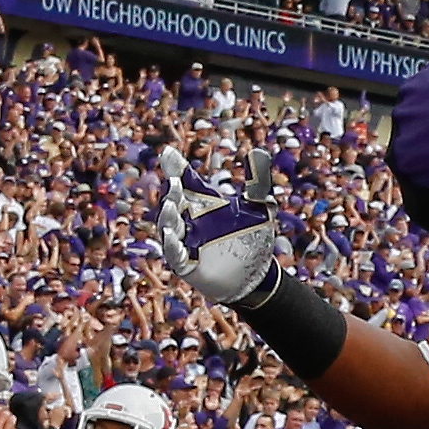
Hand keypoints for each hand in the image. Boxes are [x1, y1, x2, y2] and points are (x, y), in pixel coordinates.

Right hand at [156, 150, 279, 305]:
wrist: (257, 275)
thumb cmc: (253, 239)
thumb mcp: (260, 208)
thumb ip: (258, 183)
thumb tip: (259, 153)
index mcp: (203, 203)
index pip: (186, 181)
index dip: (176, 167)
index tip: (169, 153)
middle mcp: (190, 219)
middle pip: (174, 201)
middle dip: (173, 192)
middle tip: (175, 181)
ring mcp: (186, 241)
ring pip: (170, 225)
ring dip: (169, 215)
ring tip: (171, 204)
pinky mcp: (186, 264)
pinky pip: (174, 253)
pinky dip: (171, 244)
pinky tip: (170, 234)